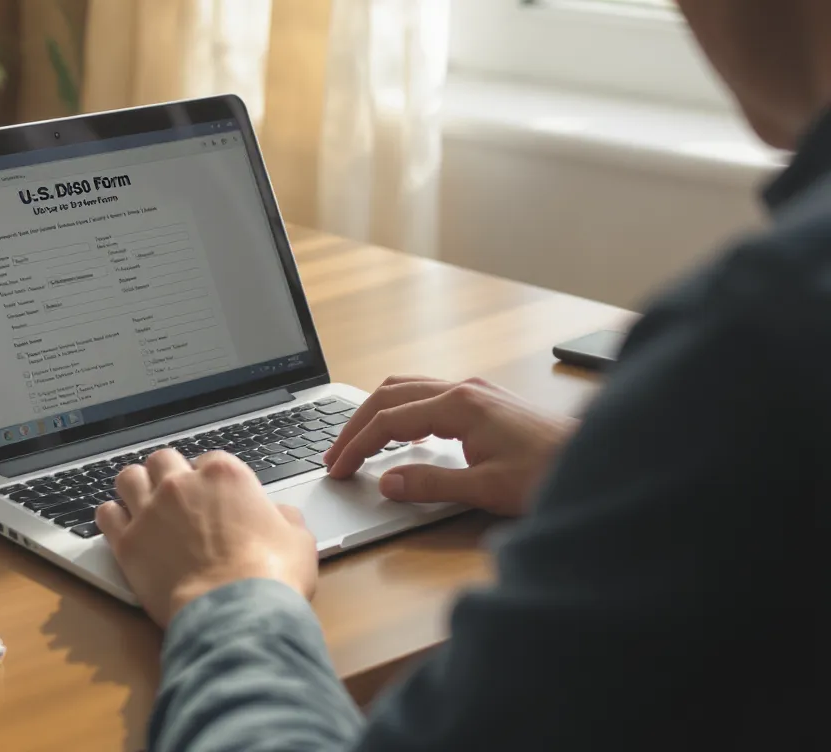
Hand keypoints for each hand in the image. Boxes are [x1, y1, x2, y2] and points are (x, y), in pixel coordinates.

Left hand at [95, 449, 317, 627]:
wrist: (235, 611)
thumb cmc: (270, 576)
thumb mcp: (298, 539)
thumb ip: (284, 518)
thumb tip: (281, 516)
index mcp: (224, 475)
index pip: (208, 460)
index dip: (209, 478)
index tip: (211, 496)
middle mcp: (182, 484)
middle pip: (163, 460)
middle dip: (168, 474)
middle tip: (175, 495)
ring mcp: (150, 511)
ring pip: (128, 477)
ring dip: (135, 487)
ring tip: (143, 503)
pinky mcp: (128, 541)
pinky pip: (105, 514)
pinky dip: (112, 517)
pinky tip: (121, 526)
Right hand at [322, 376, 576, 516]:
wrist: (603, 461)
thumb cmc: (551, 474)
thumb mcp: (487, 488)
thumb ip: (432, 485)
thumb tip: (388, 483)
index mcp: (459, 405)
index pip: (388, 420)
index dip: (356, 445)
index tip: (337, 469)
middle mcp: (465, 390)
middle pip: (390, 395)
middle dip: (356, 424)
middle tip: (334, 455)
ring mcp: (476, 392)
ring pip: (408, 389)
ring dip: (377, 413)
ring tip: (356, 443)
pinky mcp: (486, 402)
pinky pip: (427, 396)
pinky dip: (400, 412)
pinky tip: (399, 435)